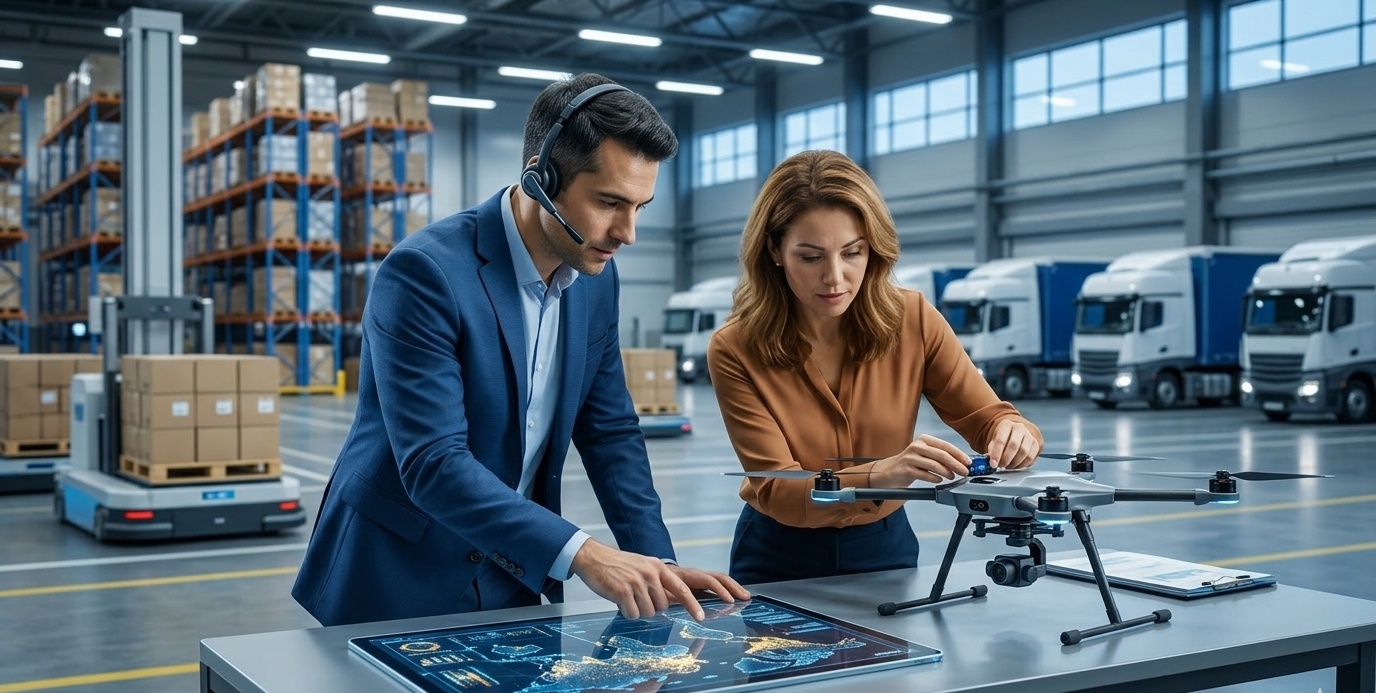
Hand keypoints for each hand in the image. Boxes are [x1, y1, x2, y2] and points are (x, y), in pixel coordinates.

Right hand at [570, 540, 746, 621]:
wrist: (593, 558)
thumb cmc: (620, 567)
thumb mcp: (644, 569)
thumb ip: (660, 582)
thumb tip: (674, 601)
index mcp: (659, 567)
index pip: (684, 588)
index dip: (694, 604)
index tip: (703, 618)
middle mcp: (651, 573)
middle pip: (664, 606)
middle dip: (654, 609)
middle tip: (641, 601)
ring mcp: (636, 581)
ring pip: (648, 612)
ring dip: (638, 610)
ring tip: (627, 597)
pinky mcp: (622, 590)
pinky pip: (632, 613)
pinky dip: (626, 612)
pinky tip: (619, 600)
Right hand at [869, 434, 970, 486]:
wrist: (889, 471)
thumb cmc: (911, 463)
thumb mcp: (925, 455)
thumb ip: (941, 456)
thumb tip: (961, 462)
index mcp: (924, 440)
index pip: (946, 446)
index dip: (959, 454)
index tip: (969, 462)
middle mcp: (916, 446)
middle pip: (941, 455)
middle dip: (956, 464)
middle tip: (965, 472)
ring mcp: (910, 458)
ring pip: (934, 465)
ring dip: (947, 472)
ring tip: (953, 477)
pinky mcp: (905, 470)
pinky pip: (925, 474)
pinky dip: (935, 478)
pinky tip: (939, 481)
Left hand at [986, 420, 1039, 468]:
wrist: (1016, 434)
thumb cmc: (1004, 438)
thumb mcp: (994, 441)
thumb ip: (992, 450)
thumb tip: (992, 461)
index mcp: (1006, 425)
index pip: (1001, 440)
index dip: (996, 454)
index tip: (993, 464)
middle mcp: (1019, 428)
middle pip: (1014, 445)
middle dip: (1006, 459)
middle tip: (1001, 466)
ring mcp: (1029, 435)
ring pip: (1024, 452)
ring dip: (1015, 463)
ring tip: (1008, 466)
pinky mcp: (1036, 444)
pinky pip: (1031, 457)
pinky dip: (1023, 464)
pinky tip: (1016, 465)